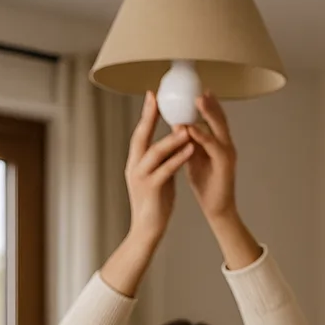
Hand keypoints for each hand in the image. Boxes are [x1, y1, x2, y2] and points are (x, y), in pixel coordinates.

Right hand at [125, 91, 193, 243]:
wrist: (148, 229)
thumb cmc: (156, 203)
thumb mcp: (158, 176)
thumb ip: (163, 160)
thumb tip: (173, 143)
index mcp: (135, 162)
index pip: (139, 134)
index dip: (146, 114)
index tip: (152, 95)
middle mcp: (134, 166)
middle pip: (140, 136)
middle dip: (149, 116)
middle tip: (158, 98)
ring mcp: (141, 177)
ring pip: (154, 152)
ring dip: (170, 138)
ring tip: (185, 126)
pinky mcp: (153, 189)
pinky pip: (166, 170)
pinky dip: (178, 158)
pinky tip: (189, 148)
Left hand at [184, 92, 237, 220]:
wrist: (217, 208)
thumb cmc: (206, 184)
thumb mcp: (193, 157)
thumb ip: (188, 141)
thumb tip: (177, 124)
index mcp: (218, 142)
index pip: (213, 117)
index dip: (206, 103)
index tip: (196, 88)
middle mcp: (225, 144)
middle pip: (219, 117)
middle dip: (210, 102)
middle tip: (199, 86)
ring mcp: (227, 154)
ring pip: (219, 128)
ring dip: (209, 113)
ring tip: (198, 99)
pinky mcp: (225, 165)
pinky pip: (213, 146)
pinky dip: (202, 136)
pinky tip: (191, 128)